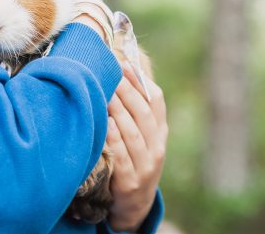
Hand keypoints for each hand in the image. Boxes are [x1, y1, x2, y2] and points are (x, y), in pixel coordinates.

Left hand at [105, 56, 166, 231]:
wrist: (135, 203)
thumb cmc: (134, 158)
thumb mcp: (141, 135)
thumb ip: (134, 108)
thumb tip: (121, 67)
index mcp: (160, 131)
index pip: (156, 100)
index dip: (141, 80)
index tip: (124, 63)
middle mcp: (157, 146)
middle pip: (143, 113)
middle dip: (127, 90)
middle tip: (111, 71)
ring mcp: (146, 165)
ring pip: (133, 132)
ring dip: (118, 110)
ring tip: (105, 92)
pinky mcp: (131, 180)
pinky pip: (122, 155)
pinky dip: (113, 138)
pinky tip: (103, 124)